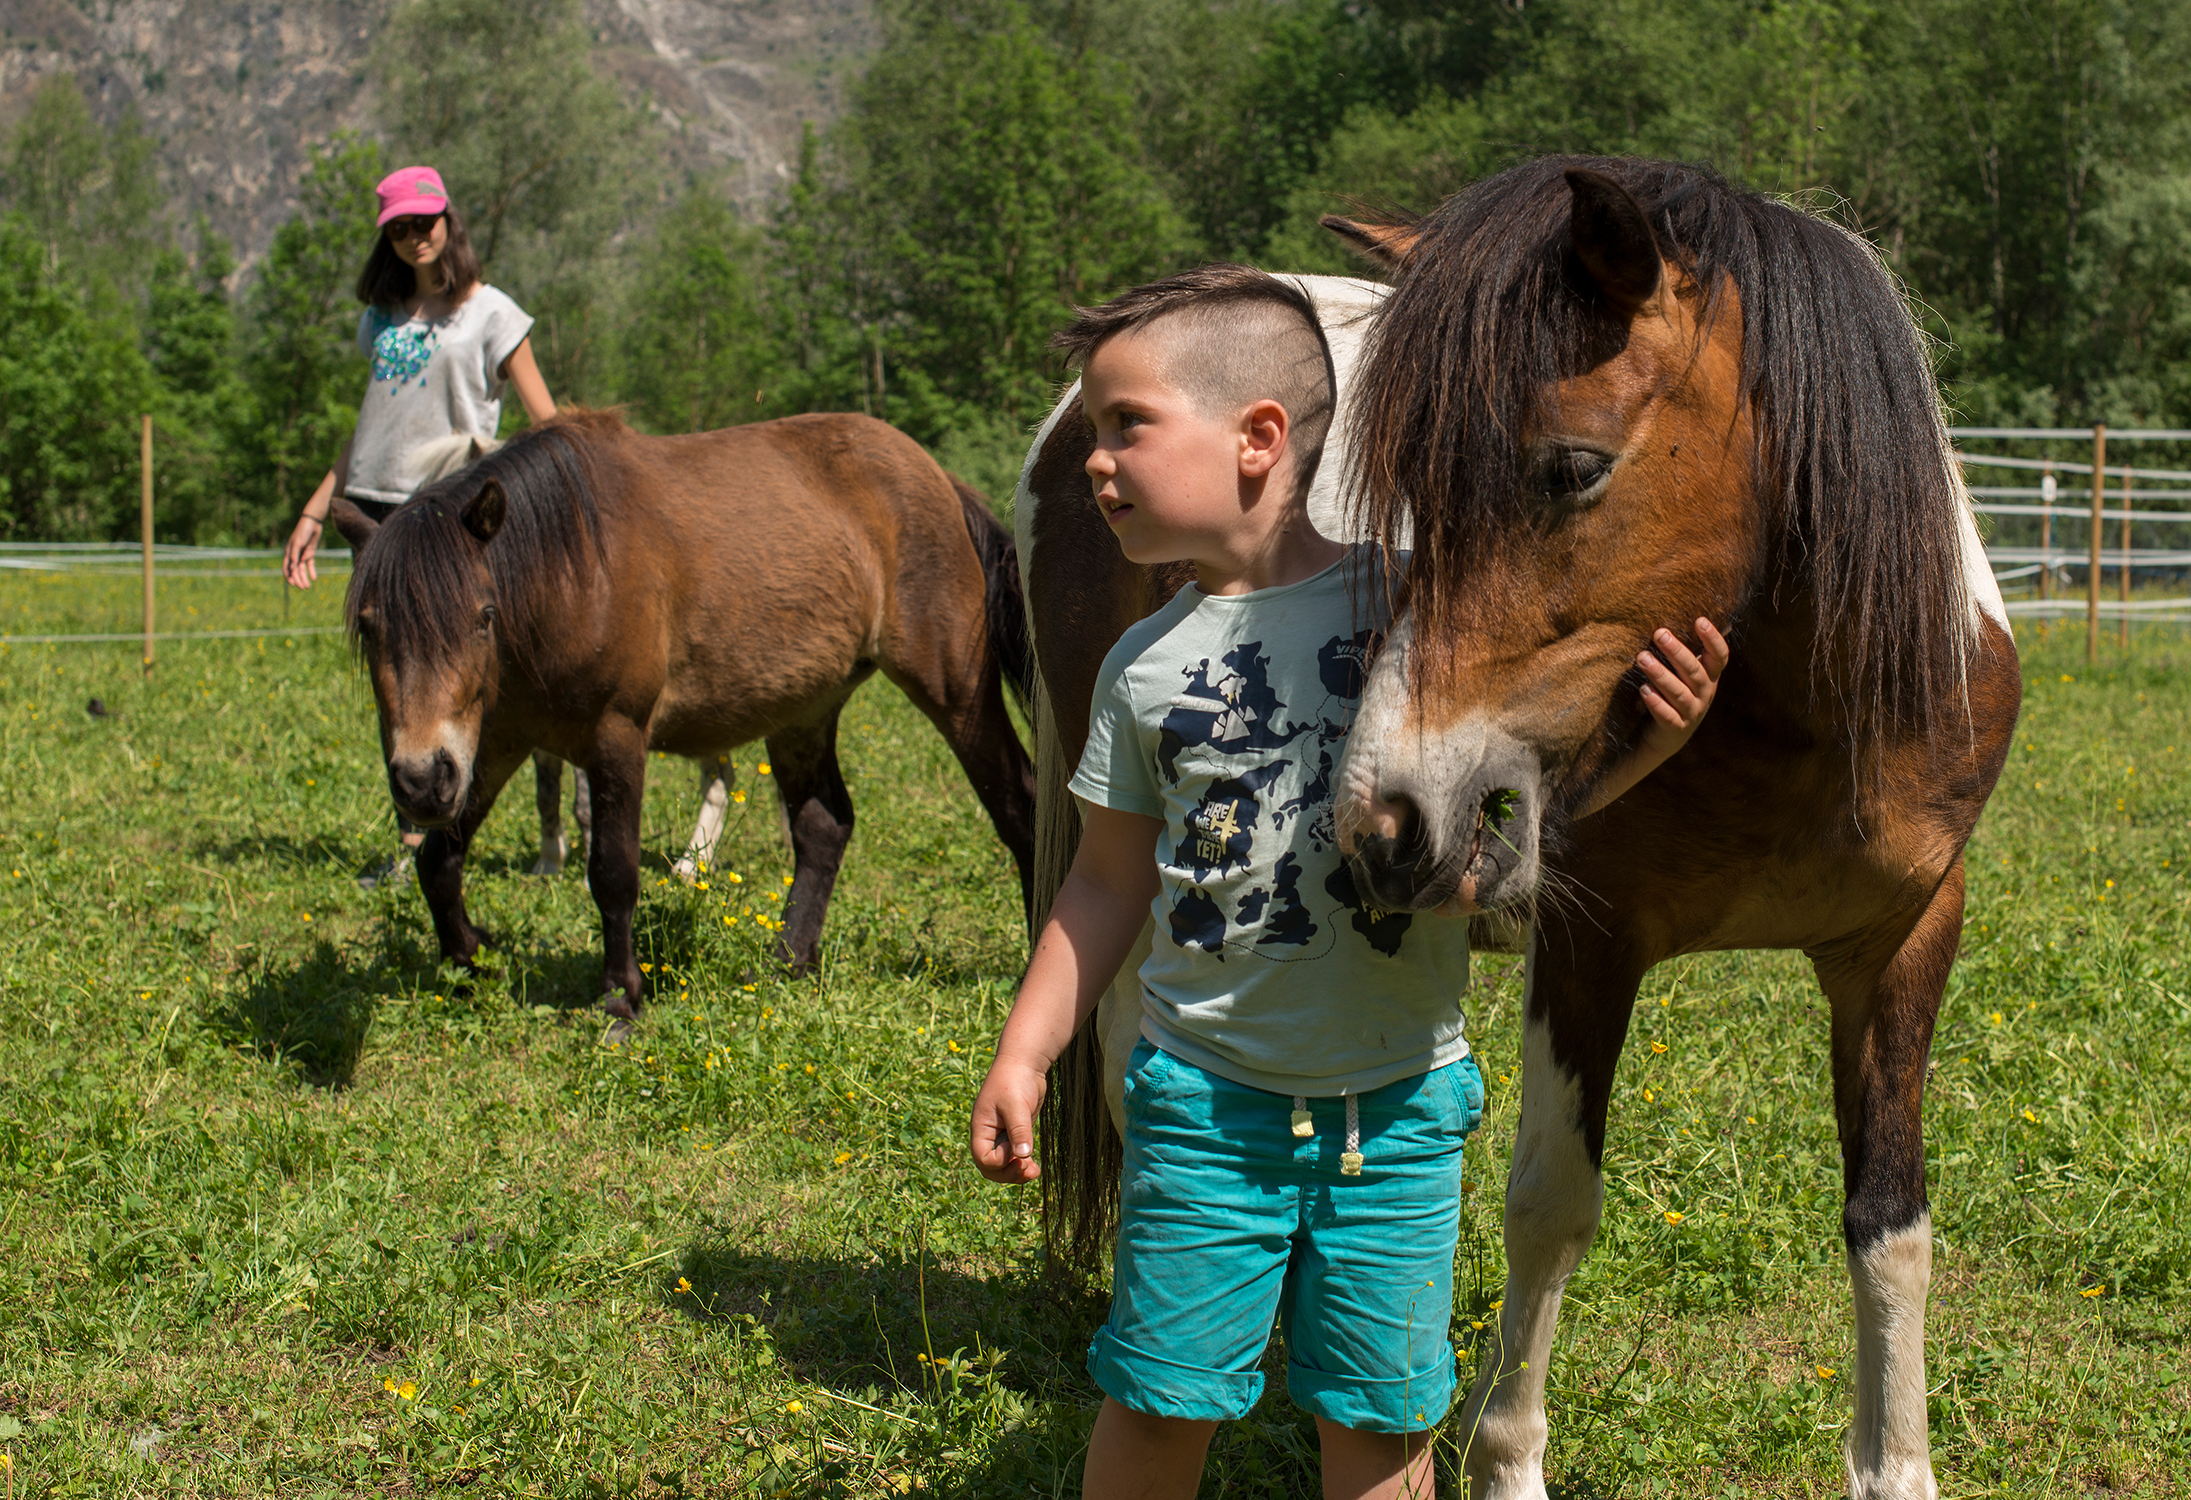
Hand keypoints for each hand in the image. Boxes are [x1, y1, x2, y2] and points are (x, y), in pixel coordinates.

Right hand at [283, 514, 322, 589]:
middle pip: (295, 571)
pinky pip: (310, 565)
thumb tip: (291, 568)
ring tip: (308, 586)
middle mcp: (294, 555)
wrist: (313, 523)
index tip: (293, 584)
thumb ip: (294, 555)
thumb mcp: (297, 543)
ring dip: (305, 578)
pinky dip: (311, 571)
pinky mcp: (310, 553)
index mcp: (288, 553)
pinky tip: (314, 578)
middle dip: (298, 580)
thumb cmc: (303, 531)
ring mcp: (302, 554)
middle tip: (304, 588)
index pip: (286, 568)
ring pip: (303, 569)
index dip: (289, 576)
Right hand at [969, 1054, 1046, 1184]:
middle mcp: (988, 1135)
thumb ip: (1019, 1131)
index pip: (983, 1158)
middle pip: (991, 1167)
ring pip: (1003, 1165)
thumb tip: (1023, 1156)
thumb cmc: (1014, 1080)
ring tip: (1034, 1172)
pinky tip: (1035, 1167)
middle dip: (1008, 1173)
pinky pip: (1015, 1156)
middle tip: (1027, 1169)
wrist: (1023, 1063)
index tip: (1016, 1152)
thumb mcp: (1016, 1105)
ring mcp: (1001, 1135)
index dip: (1000, 1162)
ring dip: (1017, 1173)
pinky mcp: (1015, 1133)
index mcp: (981, 1128)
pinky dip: (1024, 1164)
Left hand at [1635, 617, 1728, 756]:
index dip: (1713, 639)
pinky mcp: (1675, 729)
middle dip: (1676, 651)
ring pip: (1679, 692)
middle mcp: (1705, 694)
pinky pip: (1667, 715)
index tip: (1700, 620)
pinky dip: (1656, 703)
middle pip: (1694, 671)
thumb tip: (1688, 614)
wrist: (1663, 737)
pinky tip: (1643, 690)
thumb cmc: (1673, 695)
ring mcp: (1692, 713)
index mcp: (1709, 677)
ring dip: (1660, 674)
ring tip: (1642, 658)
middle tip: (1658, 632)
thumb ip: (1687, 651)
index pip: (1720, 657)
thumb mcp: (1684, 674)